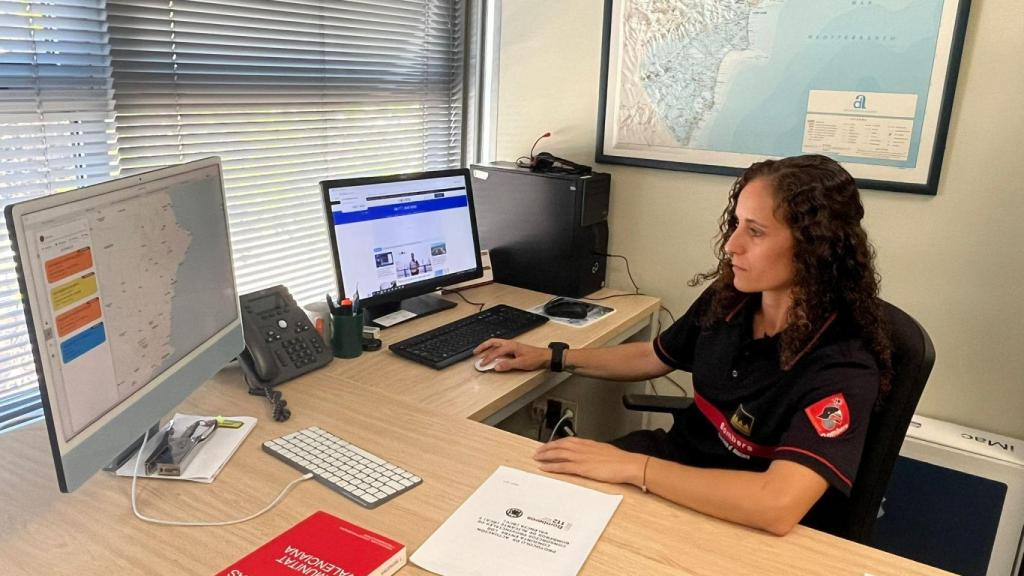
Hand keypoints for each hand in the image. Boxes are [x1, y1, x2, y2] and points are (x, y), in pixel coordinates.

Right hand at [472, 338, 547, 371]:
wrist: (544, 356)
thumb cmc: (534, 358)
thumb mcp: (521, 363)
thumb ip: (508, 365)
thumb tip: (496, 367)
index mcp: (511, 346)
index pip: (495, 352)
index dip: (488, 358)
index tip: (482, 364)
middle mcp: (510, 344)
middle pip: (493, 342)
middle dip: (483, 346)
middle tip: (475, 352)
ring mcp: (511, 345)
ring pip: (496, 343)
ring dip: (487, 346)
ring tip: (479, 351)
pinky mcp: (513, 348)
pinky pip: (500, 346)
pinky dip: (493, 348)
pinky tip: (491, 352)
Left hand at [533, 437, 647, 486]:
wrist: (628, 464)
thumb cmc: (620, 460)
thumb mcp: (605, 450)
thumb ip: (595, 451)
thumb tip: (591, 454)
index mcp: (588, 443)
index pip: (567, 440)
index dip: (556, 443)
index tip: (548, 445)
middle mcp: (582, 448)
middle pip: (559, 446)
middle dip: (546, 448)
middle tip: (537, 451)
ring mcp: (581, 457)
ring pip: (558, 454)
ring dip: (546, 456)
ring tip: (537, 458)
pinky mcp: (582, 468)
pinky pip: (562, 466)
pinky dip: (552, 467)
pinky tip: (545, 468)